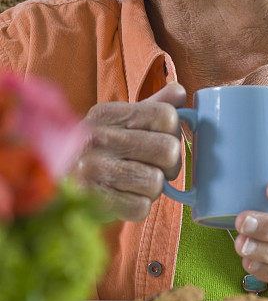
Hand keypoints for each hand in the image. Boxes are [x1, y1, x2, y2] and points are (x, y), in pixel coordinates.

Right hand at [72, 83, 184, 221]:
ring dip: (152, 189)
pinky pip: (141, 207)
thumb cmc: (95, 151)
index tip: (160, 140)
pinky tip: (122, 198)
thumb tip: (180, 92)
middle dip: (169, 164)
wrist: (53, 183)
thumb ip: (151, 107)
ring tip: (133, 184)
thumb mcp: (118, 122)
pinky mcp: (93, 200)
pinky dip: (138, 207)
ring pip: (156, 182)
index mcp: (108, 113)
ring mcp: (94, 169)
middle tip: (153, 167)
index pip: (166, 115)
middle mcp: (99, 137)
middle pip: (168, 149)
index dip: (173, 132)